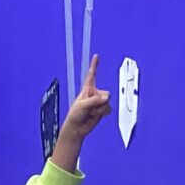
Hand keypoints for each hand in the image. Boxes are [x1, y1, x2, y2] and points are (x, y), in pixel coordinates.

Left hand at [50, 55, 110, 172]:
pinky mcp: (102, 109)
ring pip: (108, 102)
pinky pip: (109, 108)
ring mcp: (99, 102)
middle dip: (100, 101)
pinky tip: (96, 115)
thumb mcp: (83, 105)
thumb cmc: (75, 115)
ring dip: (100, 109)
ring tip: (91, 113)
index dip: (94, 65)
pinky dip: (103, 112)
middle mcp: (94, 94)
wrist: (77, 128)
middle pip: (105, 93)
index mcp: (87, 89)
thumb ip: (95, 100)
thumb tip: (107, 98)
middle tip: (90, 108)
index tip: (96, 56)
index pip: (91, 75)